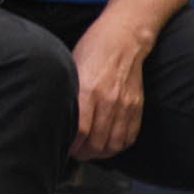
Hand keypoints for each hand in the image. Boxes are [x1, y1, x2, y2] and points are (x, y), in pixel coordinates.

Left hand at [68, 15, 152, 159]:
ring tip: (89, 152)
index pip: (80, 131)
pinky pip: (129, 137)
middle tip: (74, 152)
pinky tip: (107, 145)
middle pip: (97, 143)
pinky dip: (117, 147)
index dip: (70, 145)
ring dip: (99, 154)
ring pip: (113, 145)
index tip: (63, 148)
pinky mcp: (137, 107)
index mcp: (88, 90)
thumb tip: (56, 118)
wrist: (123, 39)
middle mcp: (109, 100)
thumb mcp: (72, 68)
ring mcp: (125, 105)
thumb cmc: (93, 51)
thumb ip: (69, 95)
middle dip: (82, 153)